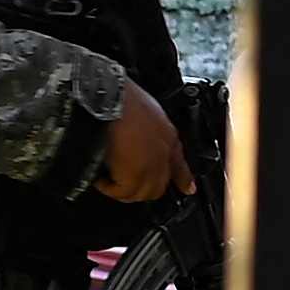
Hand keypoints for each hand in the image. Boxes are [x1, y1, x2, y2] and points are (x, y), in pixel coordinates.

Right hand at [103, 82, 186, 204]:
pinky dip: (108, 188)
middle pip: (159, 185)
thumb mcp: (141, 109)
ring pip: (142, 193)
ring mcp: (152, 165)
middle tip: (121, 184)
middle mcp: (163, 151)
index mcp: (167, 133)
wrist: (109, 96)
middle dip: (141, 189)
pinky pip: (123, 192)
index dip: (183, 178)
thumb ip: (143, 128)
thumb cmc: (119, 96)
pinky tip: (100, 179)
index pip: (179, 162)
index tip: (188, 189)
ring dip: (123, 190)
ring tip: (107, 181)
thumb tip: (131, 139)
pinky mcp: (135, 175)